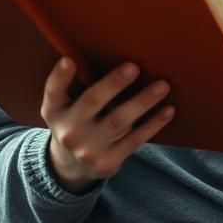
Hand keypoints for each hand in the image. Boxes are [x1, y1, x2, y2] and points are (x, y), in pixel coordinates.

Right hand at [41, 58, 174, 192]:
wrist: (72, 167)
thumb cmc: (74, 122)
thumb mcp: (61, 107)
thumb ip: (69, 85)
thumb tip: (89, 55)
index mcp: (55, 112)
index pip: (53, 92)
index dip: (59, 76)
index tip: (69, 60)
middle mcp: (69, 131)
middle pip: (92, 102)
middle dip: (113, 84)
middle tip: (134, 67)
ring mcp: (89, 150)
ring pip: (119, 121)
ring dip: (143, 102)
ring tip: (162, 86)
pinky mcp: (108, 162)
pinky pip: (135, 139)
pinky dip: (153, 124)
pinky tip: (168, 110)